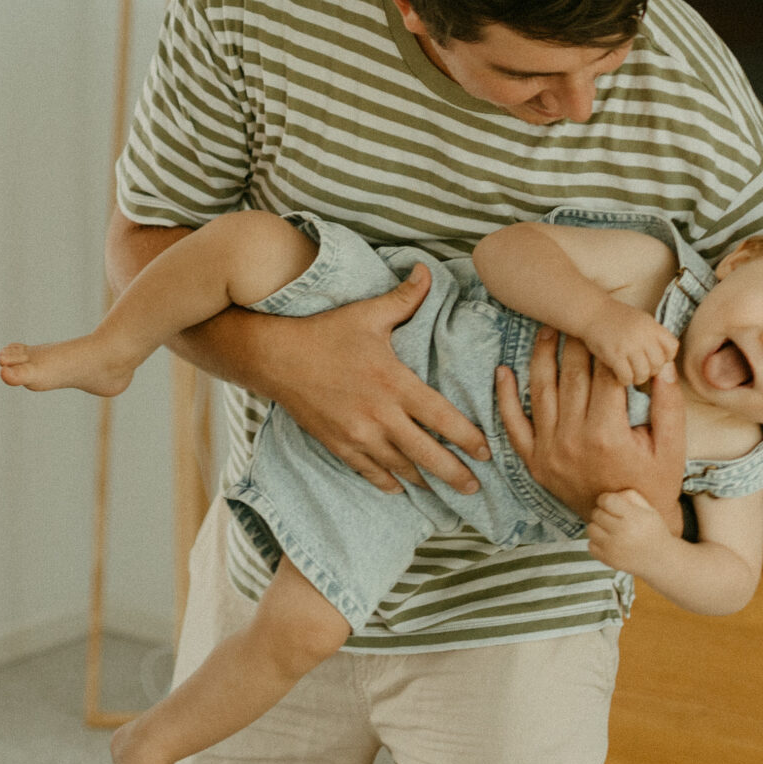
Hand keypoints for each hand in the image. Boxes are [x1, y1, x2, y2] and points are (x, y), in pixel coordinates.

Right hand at [260, 271, 489, 494]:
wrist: (275, 357)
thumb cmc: (324, 333)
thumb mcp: (367, 313)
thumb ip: (404, 298)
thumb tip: (428, 271)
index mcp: (394, 383)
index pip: (441, 417)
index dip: (468, 438)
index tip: (487, 452)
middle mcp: (379, 415)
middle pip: (426, 453)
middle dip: (455, 474)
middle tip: (475, 488)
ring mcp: (357, 434)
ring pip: (400, 467)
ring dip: (424, 481)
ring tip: (445, 492)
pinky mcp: (337, 444)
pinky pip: (368, 471)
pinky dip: (387, 482)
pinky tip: (399, 488)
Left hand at [494, 326, 684, 520]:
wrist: (628, 528)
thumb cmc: (653, 485)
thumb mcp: (672, 448)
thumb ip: (667, 405)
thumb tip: (661, 364)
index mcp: (608, 434)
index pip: (606, 376)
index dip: (609, 347)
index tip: (609, 325)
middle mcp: (573, 439)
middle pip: (572, 377)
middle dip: (576, 343)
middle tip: (576, 317)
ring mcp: (549, 450)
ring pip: (541, 391)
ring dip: (541, 356)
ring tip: (546, 329)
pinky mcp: (534, 461)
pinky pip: (513, 424)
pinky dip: (504, 396)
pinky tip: (503, 370)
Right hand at [583, 302, 679, 387]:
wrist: (590, 311)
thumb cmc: (615, 317)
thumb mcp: (640, 319)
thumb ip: (653, 335)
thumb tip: (665, 359)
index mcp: (651, 325)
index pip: (672, 347)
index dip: (666, 356)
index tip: (653, 357)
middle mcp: (642, 335)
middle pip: (659, 364)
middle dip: (651, 371)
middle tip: (641, 369)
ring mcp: (628, 345)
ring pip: (644, 373)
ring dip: (638, 378)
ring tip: (631, 374)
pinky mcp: (614, 355)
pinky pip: (627, 377)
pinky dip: (624, 380)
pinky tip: (619, 375)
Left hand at [585, 488, 674, 573]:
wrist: (661, 560)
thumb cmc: (653, 530)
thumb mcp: (649, 509)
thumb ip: (630, 495)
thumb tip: (611, 494)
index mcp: (634, 518)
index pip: (606, 500)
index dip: (605, 499)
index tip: (611, 503)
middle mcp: (623, 533)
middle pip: (596, 513)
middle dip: (603, 512)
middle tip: (614, 518)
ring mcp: (614, 549)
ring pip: (590, 529)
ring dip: (598, 527)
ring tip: (611, 529)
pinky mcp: (609, 560)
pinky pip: (590, 545)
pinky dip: (598, 543)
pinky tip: (610, 542)